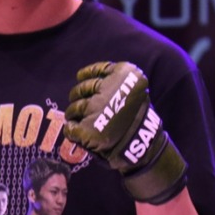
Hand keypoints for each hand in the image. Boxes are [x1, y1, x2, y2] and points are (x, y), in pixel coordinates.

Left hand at [64, 61, 187, 203]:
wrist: (143, 143)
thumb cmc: (138, 117)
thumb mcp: (134, 89)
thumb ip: (115, 81)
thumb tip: (86, 77)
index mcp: (122, 75)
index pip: (95, 71)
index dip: (85, 74)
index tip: (80, 78)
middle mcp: (108, 89)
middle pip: (82, 89)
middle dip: (77, 95)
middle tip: (76, 101)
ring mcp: (96, 109)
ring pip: (74, 108)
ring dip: (72, 113)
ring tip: (74, 117)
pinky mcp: (87, 129)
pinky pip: (71, 128)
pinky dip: (71, 130)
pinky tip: (74, 131)